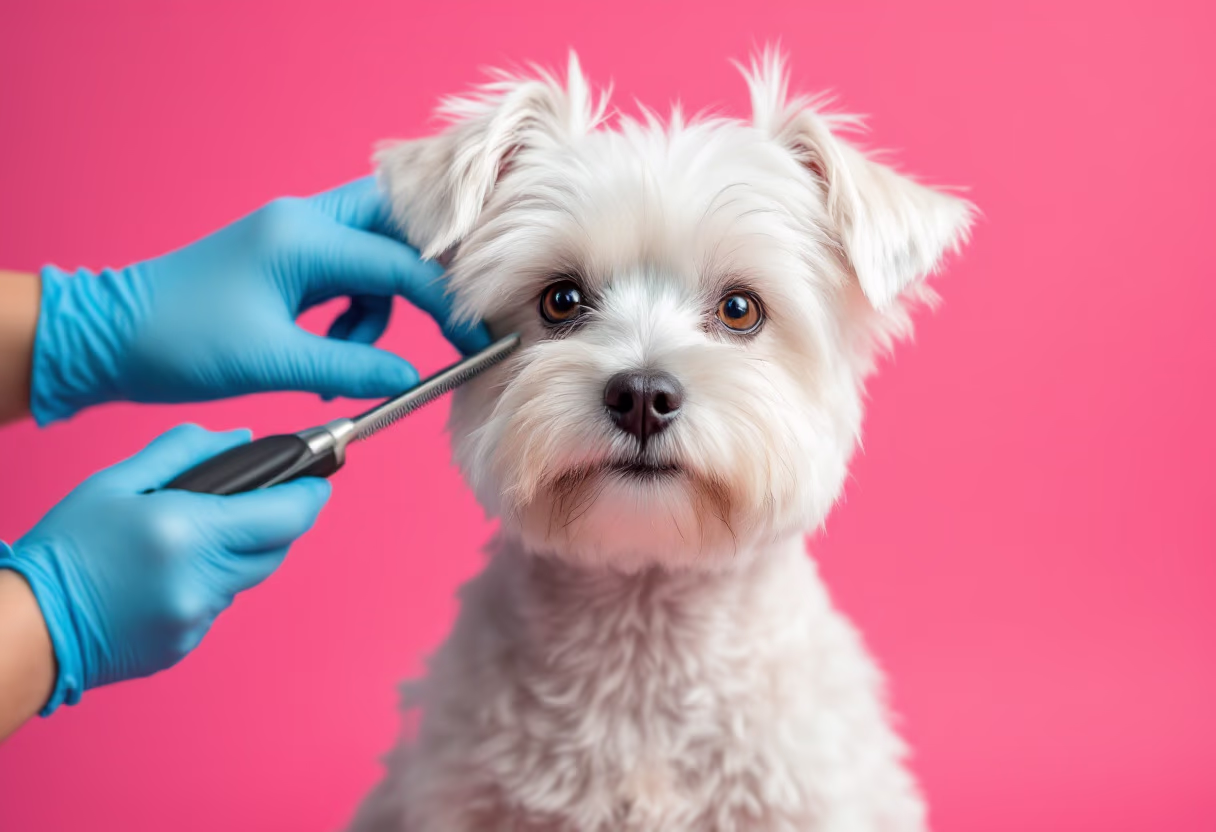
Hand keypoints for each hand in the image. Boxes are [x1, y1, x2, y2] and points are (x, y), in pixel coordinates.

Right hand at [0, 424, 329, 713]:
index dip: (310, 495)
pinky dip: (209, 584)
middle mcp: (203, 579)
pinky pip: (219, 605)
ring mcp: (198, 618)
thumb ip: (184, 452)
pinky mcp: (187, 645)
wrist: (27, 626)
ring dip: (238, 554)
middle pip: (277, 549)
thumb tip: (243, 438)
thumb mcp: (116, 481)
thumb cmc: (65, 548)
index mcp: (189, 532)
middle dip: (276, 523)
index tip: (317, 482)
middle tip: (255, 504)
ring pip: (248, 577)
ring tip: (193, 537)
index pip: (287, 516)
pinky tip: (171, 573)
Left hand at [30, 177, 488, 423]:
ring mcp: (295, 235)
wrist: (111, 337)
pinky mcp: (287, 259)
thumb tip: (412, 380)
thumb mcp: (275, 362)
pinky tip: (326, 352)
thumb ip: (353, 367)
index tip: (473, 343)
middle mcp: (305, 221)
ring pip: (375, 256)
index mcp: (303, 236)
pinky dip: (352, 314)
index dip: (446, 306)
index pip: (402, 263)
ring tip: (343, 359)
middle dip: (426, 276)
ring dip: (378, 309)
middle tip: (446, 322)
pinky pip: (347, 275)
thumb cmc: (181, 342)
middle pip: (399, 228)